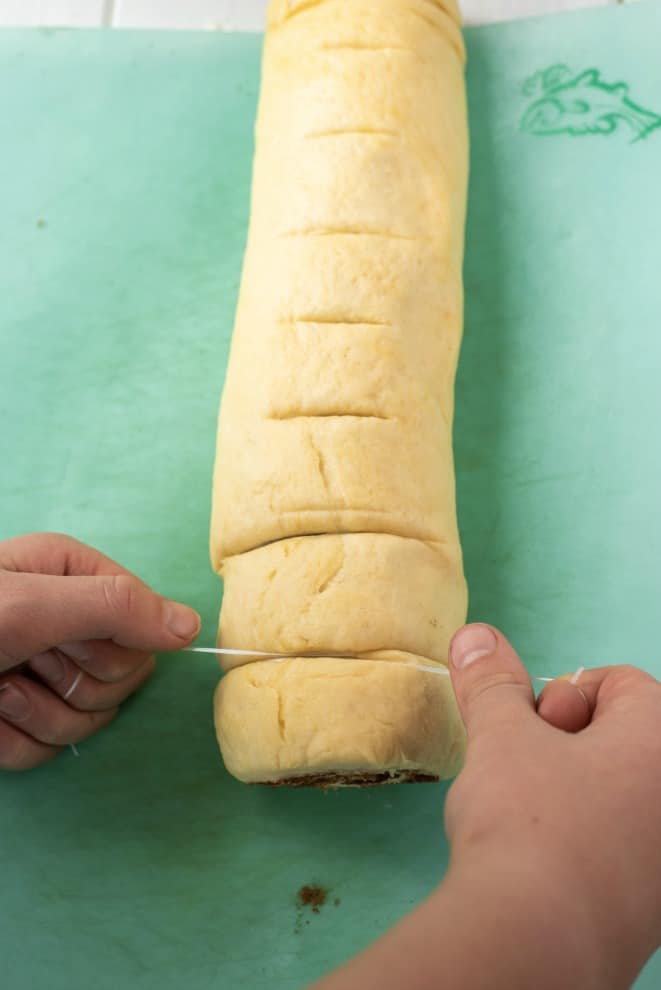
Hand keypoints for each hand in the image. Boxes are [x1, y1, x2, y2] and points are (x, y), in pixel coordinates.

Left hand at [0, 532, 199, 769]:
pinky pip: (48, 749)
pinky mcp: (20, 721)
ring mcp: (43, 673)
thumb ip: (114, 608)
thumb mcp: (28, 604)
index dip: (111, 645)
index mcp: (72, 578)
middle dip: (72, 682)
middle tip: (23, 662)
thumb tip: (192, 626)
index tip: (65, 641)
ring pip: (88, 720)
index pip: (144, 625)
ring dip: (34, 714)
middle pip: (123, 678)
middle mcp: (64, 623)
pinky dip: (11, 741)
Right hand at [311, 625, 660, 989]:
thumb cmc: (527, 823)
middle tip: (526, 767)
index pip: (622, 683)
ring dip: (572, 790)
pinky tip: (540, 861)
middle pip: (623, 737)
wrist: (533, 945)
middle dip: (566, 740)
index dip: (563, 693)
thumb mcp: (501, 737)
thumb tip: (476, 636)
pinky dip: (582, 840)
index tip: (530, 725)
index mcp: (659, 743)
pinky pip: (618, 848)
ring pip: (618, 793)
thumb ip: (491, 681)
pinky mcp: (650, 907)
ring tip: (526, 815)